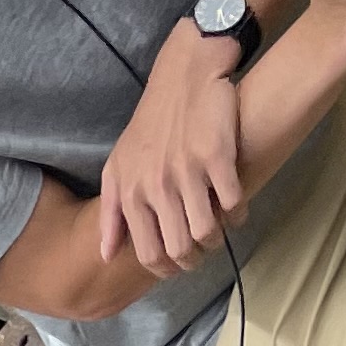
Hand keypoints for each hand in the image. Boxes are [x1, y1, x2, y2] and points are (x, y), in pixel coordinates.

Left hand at [97, 19, 249, 272]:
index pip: (148, 253)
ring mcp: (187, 171)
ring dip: (217, 239)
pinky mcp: (217, 155)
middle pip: (179, 248)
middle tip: (202, 252)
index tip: (177, 266)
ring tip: (219, 231)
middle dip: (194, 259)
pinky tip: (237, 209)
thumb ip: (110, 212)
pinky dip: (238, 213)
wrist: (184, 77)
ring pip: (207, 231)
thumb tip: (107, 255)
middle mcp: (156, 186)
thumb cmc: (150, 125)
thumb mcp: (117, 166)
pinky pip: (232, 202)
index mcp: (131, 193)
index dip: (166, 269)